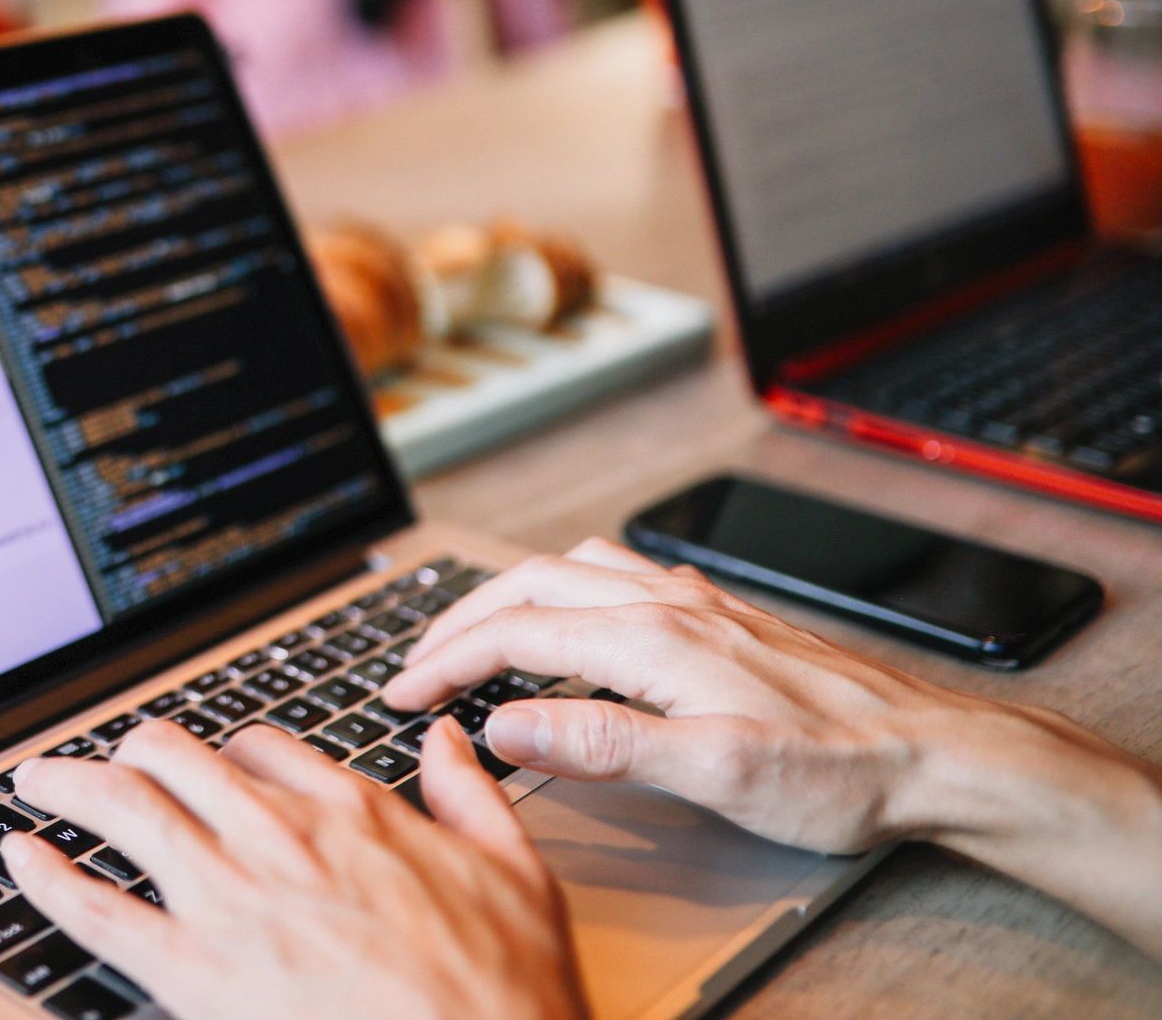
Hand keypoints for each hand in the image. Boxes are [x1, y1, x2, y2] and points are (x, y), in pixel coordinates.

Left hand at [4, 719, 584, 1019]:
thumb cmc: (505, 992)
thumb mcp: (517, 872)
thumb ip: (470, 795)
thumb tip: (447, 739)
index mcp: (352, 811)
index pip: (260, 750)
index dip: (222, 752)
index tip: (206, 763)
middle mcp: (278, 838)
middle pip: (176, 759)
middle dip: (130, 752)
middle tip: (100, 759)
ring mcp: (229, 900)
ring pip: (125, 810)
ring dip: (69, 785)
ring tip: (36, 780)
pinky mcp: (193, 970)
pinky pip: (98, 909)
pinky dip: (49, 876)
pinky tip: (22, 856)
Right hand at [384, 539, 1161, 953]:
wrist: (938, 754)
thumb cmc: (838, 769)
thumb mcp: (711, 771)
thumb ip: (599, 743)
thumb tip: (503, 725)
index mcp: (654, 636)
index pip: (515, 633)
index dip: (445, 660)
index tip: (399, 691)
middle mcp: (670, 602)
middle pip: (531, 583)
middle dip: (460, 618)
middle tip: (414, 660)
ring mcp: (698, 602)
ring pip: (573, 567)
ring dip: (510, 593)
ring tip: (475, 631)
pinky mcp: (723, 615)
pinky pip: (617, 576)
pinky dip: (564, 589)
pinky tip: (575, 620)